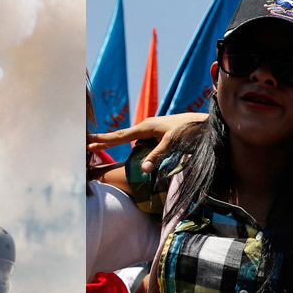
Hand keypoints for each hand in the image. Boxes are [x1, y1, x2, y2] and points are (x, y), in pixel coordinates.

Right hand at [86, 113, 205, 171]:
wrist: (206, 123)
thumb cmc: (191, 131)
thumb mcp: (173, 143)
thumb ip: (158, 155)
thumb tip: (143, 169)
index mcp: (146, 126)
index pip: (120, 135)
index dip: (104, 140)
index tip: (88, 142)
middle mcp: (147, 127)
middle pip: (121, 136)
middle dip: (104, 140)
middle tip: (86, 144)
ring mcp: (153, 132)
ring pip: (132, 141)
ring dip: (118, 144)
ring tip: (101, 147)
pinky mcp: (159, 137)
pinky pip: (142, 144)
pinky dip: (134, 149)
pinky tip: (134, 155)